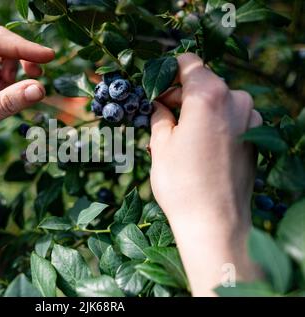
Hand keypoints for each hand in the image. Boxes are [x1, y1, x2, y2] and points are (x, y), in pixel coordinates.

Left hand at [0, 26, 54, 198]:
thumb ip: (6, 104)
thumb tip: (40, 89)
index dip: (22, 48)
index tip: (49, 56)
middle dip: (21, 57)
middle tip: (40, 75)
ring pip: (0, 58)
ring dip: (17, 70)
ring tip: (21, 92)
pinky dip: (10, 83)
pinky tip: (12, 96)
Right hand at [150, 53, 262, 295]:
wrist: (214, 223)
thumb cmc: (181, 183)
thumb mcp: (160, 144)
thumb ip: (159, 114)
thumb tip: (157, 104)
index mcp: (209, 95)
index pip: (189, 63)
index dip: (168, 72)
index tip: (155, 87)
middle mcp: (236, 101)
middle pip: (203, 83)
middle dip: (179, 94)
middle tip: (157, 113)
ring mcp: (251, 121)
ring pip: (217, 102)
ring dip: (196, 110)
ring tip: (174, 134)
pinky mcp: (256, 139)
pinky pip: (230, 119)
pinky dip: (212, 123)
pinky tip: (195, 145)